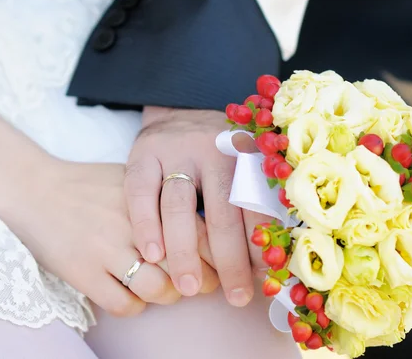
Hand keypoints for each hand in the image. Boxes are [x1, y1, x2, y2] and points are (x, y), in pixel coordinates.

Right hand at [0, 160, 218, 316]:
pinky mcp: (83, 273)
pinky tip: (134, 295)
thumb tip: (203, 215)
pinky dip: (136, 306)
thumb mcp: (130, 177)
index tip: (222, 261)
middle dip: (201, 280)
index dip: (217, 252)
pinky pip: (124, 304)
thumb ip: (162, 194)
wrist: (33, 189)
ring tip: (169, 289)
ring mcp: (107, 249)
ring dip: (170, 295)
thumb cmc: (87, 184)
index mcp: (148, 198)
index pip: (199, 229)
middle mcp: (132, 223)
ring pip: (158, 288)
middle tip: (202, 283)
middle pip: (185, 263)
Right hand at [124, 107, 270, 306]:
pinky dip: (146, 224)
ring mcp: (174, 149)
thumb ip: (255, 204)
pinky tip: (151, 255)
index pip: (257, 206)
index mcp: (246, 153)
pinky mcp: (143, 153)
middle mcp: (213, 149)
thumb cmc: (219, 154)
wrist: (179, 113)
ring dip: (185, 251)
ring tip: (189, 288)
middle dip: (230, 259)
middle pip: (222, 210)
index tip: (266, 279)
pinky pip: (141, 192)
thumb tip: (270, 264)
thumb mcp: (243, 166)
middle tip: (235, 297)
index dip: (262, 244)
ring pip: (180, 205)